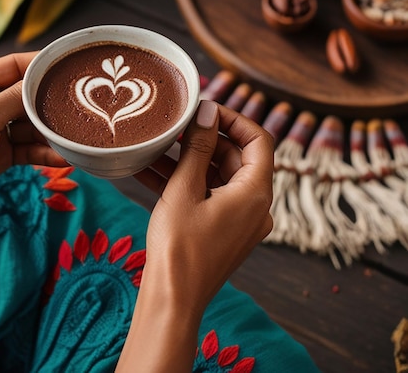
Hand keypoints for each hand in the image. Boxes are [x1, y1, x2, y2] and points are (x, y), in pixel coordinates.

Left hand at [0, 52, 67, 257]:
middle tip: (77, 104)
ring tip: (70, 135)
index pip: (12, 65)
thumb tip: (42, 81)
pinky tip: (62, 157)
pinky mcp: (1, 154)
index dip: (39, 64)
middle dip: (47, 101)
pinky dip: (43, 152)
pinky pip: (28, 148)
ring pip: (30, 124)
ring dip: (48, 131)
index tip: (66, 66)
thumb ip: (15, 97)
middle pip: (24, 95)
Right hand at [117, 100, 273, 372]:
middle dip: (202, 140)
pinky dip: (185, 183)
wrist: (173, 299)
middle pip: (235, 157)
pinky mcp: (223, 230)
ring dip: (188, 161)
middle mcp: (255, 206)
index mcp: (255, 193)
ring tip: (155, 148)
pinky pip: (208, 196)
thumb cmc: (179, 246)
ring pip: (217, 177)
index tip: (205, 111)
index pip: (259, 140)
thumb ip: (198, 147)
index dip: (233, 119)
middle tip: (172, 129)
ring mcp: (239, 220)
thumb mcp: (185, 188)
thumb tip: (208, 111)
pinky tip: (151, 172)